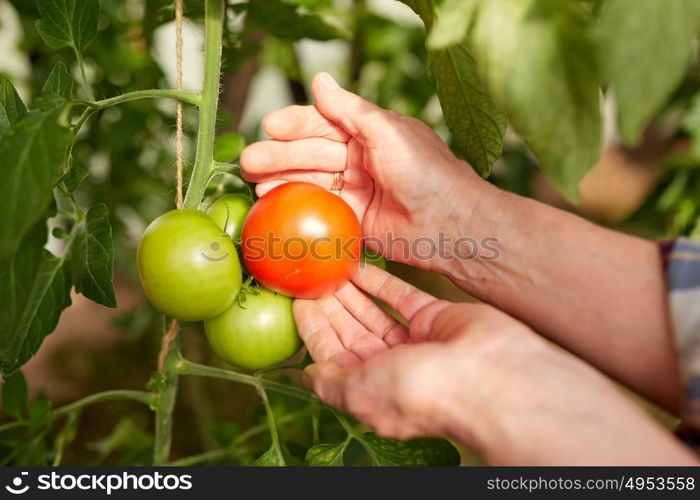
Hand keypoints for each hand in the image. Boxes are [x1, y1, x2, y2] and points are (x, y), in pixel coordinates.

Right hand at [240, 72, 487, 270]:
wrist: (450, 224)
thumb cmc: (426, 171)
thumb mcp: (387, 131)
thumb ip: (350, 109)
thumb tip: (318, 79)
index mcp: (369, 132)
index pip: (324, 123)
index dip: (296, 124)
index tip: (270, 125)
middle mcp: (359, 159)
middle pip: (311, 152)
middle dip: (280, 155)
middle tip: (250, 160)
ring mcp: (355, 190)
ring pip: (310, 180)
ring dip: (280, 179)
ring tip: (252, 180)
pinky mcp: (352, 219)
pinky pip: (317, 209)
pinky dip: (293, 205)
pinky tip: (269, 201)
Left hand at [295, 265, 697, 464]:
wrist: (493, 377)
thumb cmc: (428, 392)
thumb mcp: (364, 392)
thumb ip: (332, 384)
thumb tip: (305, 377)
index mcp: (370, 387)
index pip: (330, 351)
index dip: (312, 324)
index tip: (296, 296)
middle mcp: (390, 364)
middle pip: (350, 327)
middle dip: (330, 301)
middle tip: (311, 271)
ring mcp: (414, 340)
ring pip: (373, 309)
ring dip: (351, 288)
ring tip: (330, 262)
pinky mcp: (435, 316)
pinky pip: (401, 295)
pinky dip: (381, 280)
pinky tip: (361, 264)